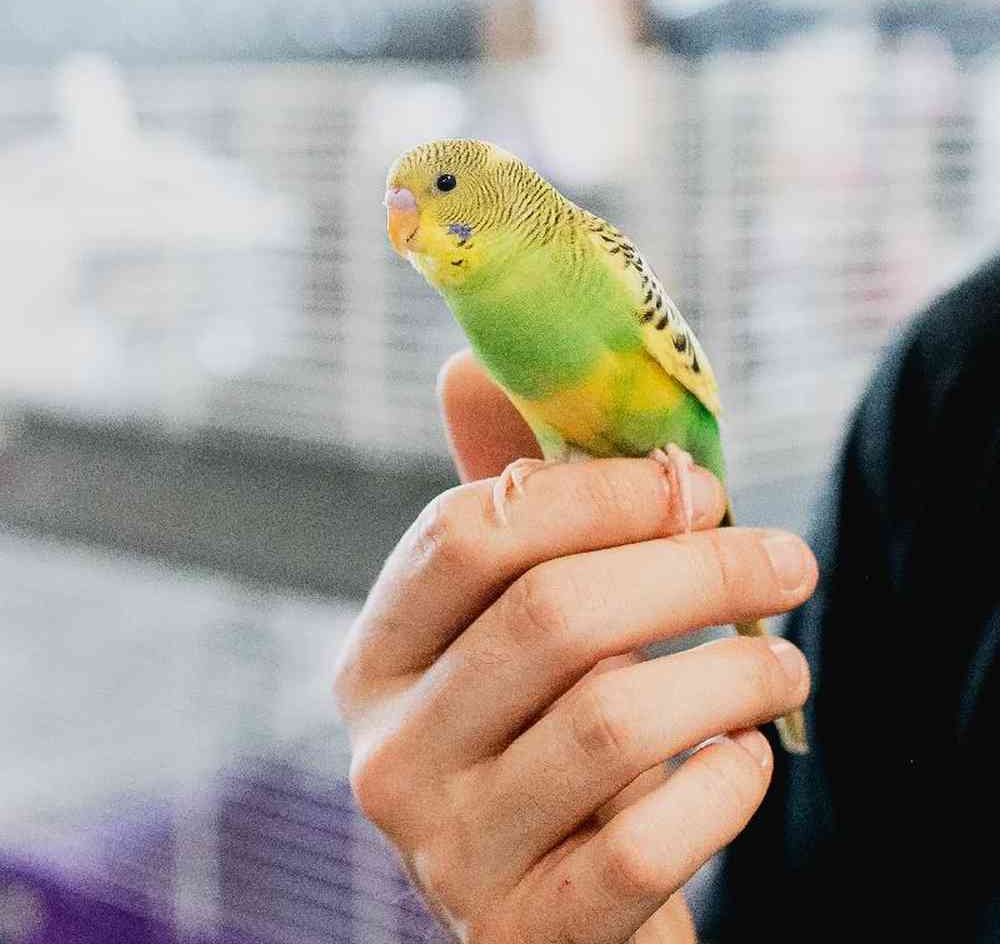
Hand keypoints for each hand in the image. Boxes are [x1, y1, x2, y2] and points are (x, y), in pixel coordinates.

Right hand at [334, 350, 815, 941]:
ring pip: (612, 723)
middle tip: (784, 556)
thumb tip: (465, 367)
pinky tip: (745, 758)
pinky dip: (724, 789)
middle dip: (694, 568)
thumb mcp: (511, 623)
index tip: (695, 485)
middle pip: (554, 614)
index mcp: (378, 656)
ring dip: (731, 672)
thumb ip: (506, 505)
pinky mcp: (524, 931)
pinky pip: (646, 847)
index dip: (597, 492)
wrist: (551, 907)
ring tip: (783, 660)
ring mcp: (448, 851)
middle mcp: (389, 752)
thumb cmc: (543, 732)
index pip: (470, 534)